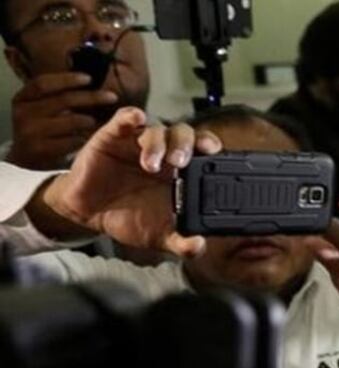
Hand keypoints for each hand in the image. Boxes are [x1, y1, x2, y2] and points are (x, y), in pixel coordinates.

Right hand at [7, 72, 119, 169]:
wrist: (25, 158)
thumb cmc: (41, 127)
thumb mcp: (41, 108)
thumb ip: (57, 95)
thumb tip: (89, 80)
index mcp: (22, 99)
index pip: (44, 83)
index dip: (67, 79)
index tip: (89, 79)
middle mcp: (23, 114)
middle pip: (63, 100)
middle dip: (92, 97)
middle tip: (112, 96)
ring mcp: (31, 133)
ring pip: (72, 121)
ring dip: (89, 120)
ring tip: (92, 122)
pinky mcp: (42, 150)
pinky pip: (73, 141)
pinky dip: (85, 138)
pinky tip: (88, 138)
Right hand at [40, 108, 219, 256]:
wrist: (91, 214)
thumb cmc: (131, 218)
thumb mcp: (159, 236)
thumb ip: (181, 242)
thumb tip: (198, 246)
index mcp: (183, 172)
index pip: (204, 152)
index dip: (211, 148)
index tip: (215, 154)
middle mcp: (165, 152)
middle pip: (184, 135)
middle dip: (186, 145)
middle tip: (180, 163)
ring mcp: (139, 142)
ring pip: (157, 129)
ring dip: (157, 143)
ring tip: (149, 164)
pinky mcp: (114, 136)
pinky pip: (124, 119)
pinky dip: (130, 116)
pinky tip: (135, 119)